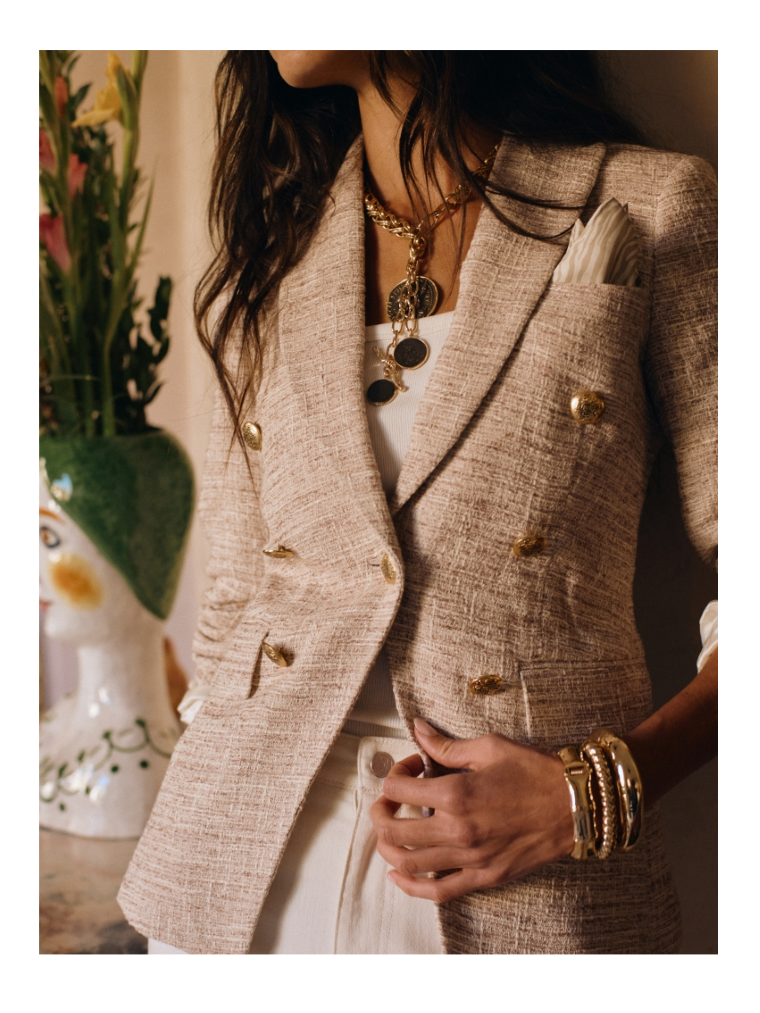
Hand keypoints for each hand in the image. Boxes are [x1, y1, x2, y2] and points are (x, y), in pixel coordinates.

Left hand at [369, 718, 573, 902]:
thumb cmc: (536, 772)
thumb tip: (417, 729)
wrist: (576, 805)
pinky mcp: (484, 877)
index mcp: (456, 794)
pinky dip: (410, 886)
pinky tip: (398, 875)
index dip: (396, 774)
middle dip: (381, 812)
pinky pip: (437, 891)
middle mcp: (458, 830)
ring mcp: (470, 858)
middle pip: (394, 830)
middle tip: (388, 800)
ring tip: (390, 831)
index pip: (399, 790)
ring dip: (387, 847)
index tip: (411, 766)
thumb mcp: (489, 747)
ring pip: (408, 863)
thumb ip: (446, 745)